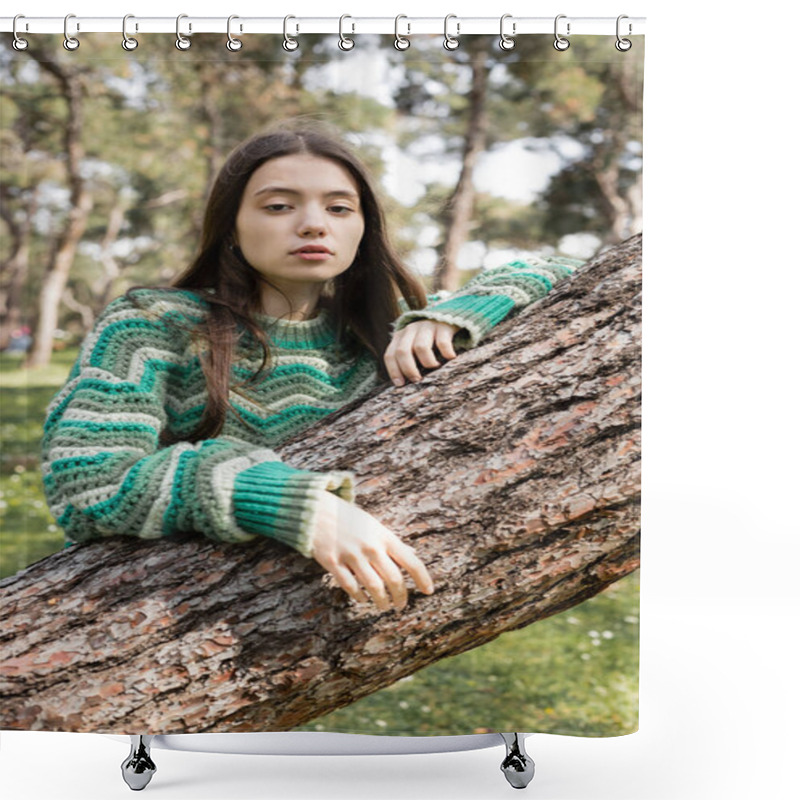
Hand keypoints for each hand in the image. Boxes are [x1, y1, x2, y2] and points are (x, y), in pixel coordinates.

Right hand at [310, 491, 434, 611]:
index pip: (411, 561)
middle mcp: (370, 546)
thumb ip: (391, 542)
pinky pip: (350, 587)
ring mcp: (351, 555)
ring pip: (374, 587)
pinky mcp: (333, 562)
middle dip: (401, 597)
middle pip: (394, 579)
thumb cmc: (348, 519)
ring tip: (385, 607)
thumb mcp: (374, 525)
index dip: (423, 578)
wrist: (316, 510)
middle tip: (401, 606)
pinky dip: (359, 597)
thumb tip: (412, 555)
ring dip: (382, 602)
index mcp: (384, 536)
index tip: (429, 591)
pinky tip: (363, 599)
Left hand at [383, 319, 461, 386]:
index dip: (394, 371)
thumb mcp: (413, 347)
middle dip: (409, 369)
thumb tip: (405, 384)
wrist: (446, 318)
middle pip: (403, 351)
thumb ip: (407, 359)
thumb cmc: (427, 340)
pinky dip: (446, 354)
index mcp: (399, 337)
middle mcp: (410, 330)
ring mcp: (426, 326)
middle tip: (418, 380)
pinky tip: (450, 358)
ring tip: (436, 367)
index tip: (401, 384)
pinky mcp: (443, 326)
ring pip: (421, 347)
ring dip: (428, 362)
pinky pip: (442, 343)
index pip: (390, 355)